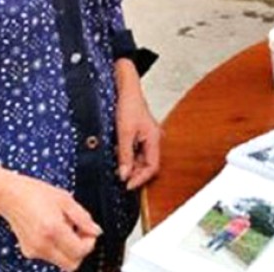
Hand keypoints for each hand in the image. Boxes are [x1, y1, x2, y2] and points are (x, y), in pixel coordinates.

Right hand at [0, 162, 100, 270]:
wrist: (8, 194)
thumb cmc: (34, 192)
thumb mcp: (63, 199)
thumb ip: (82, 217)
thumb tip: (96, 231)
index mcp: (53, 229)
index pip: (80, 251)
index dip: (89, 242)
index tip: (88, 231)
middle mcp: (43, 244)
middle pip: (72, 264)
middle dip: (80, 251)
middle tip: (79, 233)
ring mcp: (34, 250)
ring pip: (61, 262)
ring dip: (68, 250)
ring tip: (62, 228)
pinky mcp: (28, 251)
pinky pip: (50, 256)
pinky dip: (56, 248)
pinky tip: (50, 231)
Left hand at [115, 63, 161, 190]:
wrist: (126, 88)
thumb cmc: (128, 105)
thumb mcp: (124, 132)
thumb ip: (124, 154)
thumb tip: (124, 174)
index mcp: (154, 139)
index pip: (152, 167)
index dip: (140, 179)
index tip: (127, 185)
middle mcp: (154, 139)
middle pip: (147, 164)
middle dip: (135, 173)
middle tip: (121, 179)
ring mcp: (147, 136)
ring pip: (141, 158)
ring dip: (131, 165)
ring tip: (118, 168)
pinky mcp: (140, 133)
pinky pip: (136, 150)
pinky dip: (128, 156)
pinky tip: (119, 156)